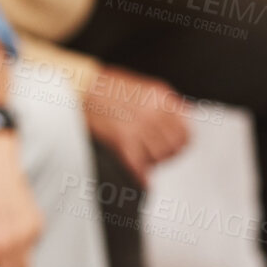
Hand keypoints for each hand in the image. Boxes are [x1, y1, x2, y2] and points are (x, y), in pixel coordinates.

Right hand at [83, 66, 190, 187]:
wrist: (81, 86)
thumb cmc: (106, 86)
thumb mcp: (142, 86)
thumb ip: (162, 103)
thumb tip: (179, 122)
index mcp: (160, 97)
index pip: (185, 130)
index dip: (180, 143)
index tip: (174, 147)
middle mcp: (153, 111)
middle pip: (174, 146)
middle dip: (167, 155)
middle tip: (156, 156)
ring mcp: (139, 126)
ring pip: (158, 157)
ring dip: (152, 163)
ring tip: (144, 161)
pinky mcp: (123, 138)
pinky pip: (139, 165)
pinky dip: (142, 176)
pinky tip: (143, 180)